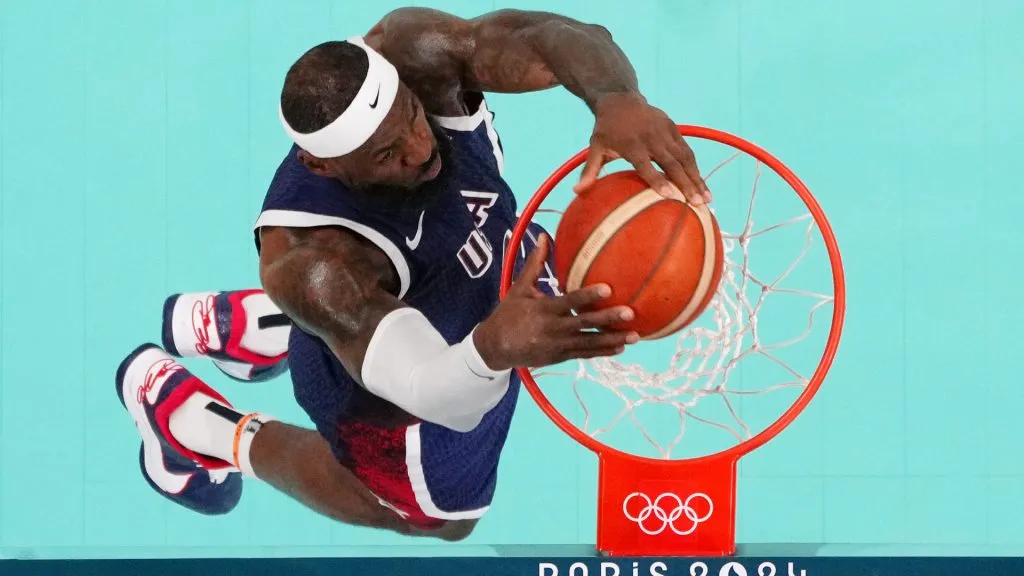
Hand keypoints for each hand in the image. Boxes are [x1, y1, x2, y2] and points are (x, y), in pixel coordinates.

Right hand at [474, 234, 638, 370]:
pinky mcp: (560, 357)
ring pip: (589, 343)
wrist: (495, 347)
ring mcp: (557, 345)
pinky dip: (602, 352)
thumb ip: (535, 264)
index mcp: (543, 309)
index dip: (588, 295)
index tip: (608, 289)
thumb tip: (543, 236)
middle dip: (608, 319)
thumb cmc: (508, 314)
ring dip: (612, 340)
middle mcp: (552, 329)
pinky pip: (585, 354)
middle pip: (584, 324)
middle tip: (630, 313)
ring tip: (635, 336)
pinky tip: (620, 348)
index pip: (569, 301)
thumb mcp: (519, 288)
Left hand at [574, 92, 710, 204]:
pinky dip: (695, 168)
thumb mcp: (595, 147)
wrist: (620, 99)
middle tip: (696, 203)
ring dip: (697, 178)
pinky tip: (702, 185)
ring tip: (706, 199)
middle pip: (671, 162)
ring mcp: (665, 132)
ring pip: (685, 157)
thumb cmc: (606, 129)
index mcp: (631, 143)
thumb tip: (576, 191)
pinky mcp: (674, 128)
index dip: (657, 179)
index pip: (645, 164)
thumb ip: (590, 170)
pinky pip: (687, 150)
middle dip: (685, 183)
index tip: (669, 196)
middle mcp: (651, 137)